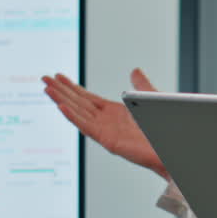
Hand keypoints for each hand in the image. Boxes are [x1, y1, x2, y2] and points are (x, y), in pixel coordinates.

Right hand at [41, 69, 166, 178]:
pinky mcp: (108, 141)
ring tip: (47, 89)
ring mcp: (106, 132)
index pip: (87, 97)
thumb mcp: (149, 98)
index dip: (71, 87)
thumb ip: (140, 85)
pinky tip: (60, 106)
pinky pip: (87, 127)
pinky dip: (73, 117)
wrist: (172, 146)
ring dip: (62, 101)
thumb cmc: (163, 127)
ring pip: (78, 113)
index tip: (57, 77)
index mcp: (114, 112)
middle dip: (61, 91)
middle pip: (78, 103)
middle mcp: (107, 122)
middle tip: (44, 78)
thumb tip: (134, 70)